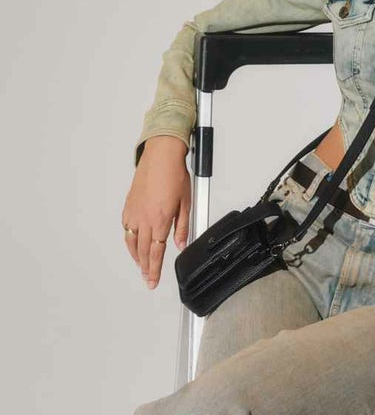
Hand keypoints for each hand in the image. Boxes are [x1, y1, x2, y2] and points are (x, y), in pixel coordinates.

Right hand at [121, 136, 190, 289]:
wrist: (161, 156)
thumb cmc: (174, 174)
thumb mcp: (186, 201)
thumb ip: (183, 226)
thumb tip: (181, 243)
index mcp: (159, 220)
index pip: (155, 252)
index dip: (154, 270)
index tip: (153, 281)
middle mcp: (144, 219)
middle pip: (142, 251)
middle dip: (145, 268)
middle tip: (148, 279)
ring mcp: (134, 212)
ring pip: (131, 242)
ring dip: (136, 256)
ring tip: (142, 265)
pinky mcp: (129, 206)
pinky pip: (126, 228)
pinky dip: (129, 239)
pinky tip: (133, 242)